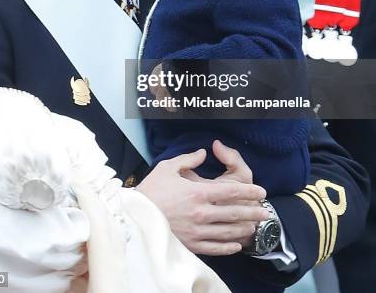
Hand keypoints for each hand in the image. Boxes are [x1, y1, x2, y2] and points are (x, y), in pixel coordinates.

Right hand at [137, 149, 268, 255]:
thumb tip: (203, 152)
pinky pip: (215, 248)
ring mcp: (197, 231)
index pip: (231, 192)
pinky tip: (236, 244)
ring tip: (254, 226)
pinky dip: (229, 246)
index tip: (261, 191)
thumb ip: (188, 159)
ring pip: (228, 232)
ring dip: (244, 229)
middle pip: (235, 213)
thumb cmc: (151, 191)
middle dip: (253, 211)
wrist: (135, 217)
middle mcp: (201, 213)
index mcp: (198, 193)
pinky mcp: (191, 245)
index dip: (249, 191)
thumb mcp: (168, 167)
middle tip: (265, 211)